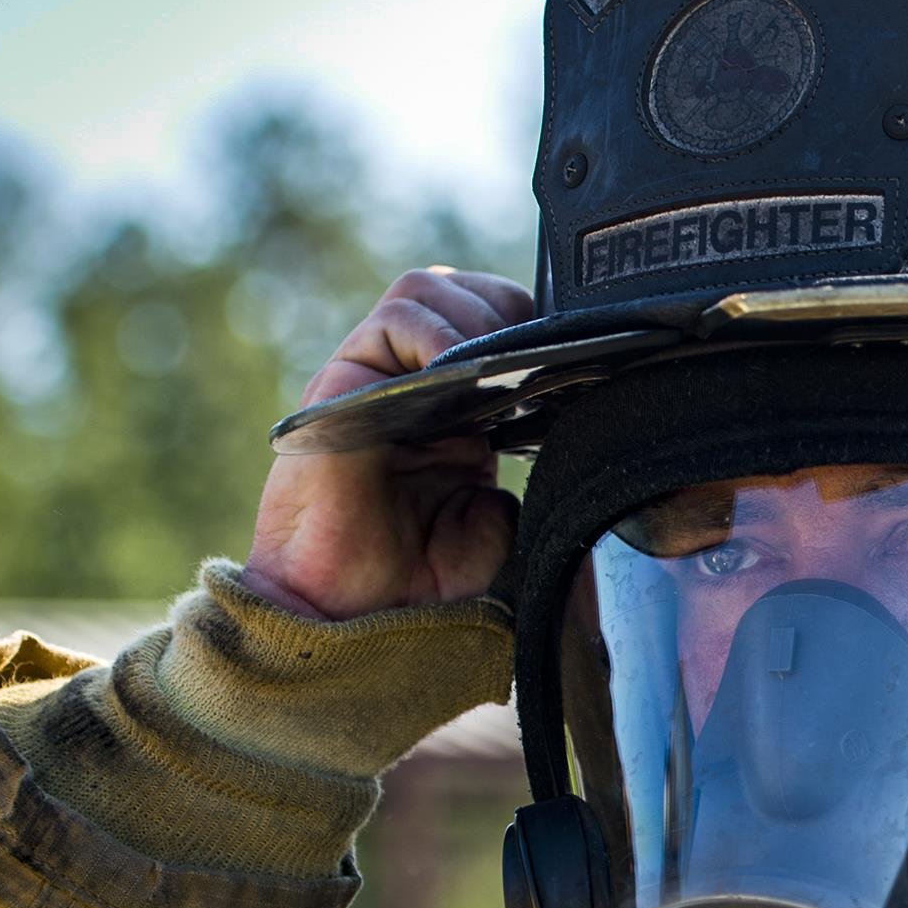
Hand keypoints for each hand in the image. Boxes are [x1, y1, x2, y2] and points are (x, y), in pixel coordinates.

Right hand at [243, 268, 533, 619]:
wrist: (345, 617)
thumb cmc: (413, 582)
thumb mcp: (491, 532)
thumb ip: (520, 486)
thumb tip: (549, 443)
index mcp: (457, 409)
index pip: (499, 324)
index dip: (533, 330)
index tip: (564, 366)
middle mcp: (416, 383)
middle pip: (467, 293)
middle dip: (510, 313)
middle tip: (530, 366)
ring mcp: (376, 377)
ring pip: (429, 290)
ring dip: (475, 318)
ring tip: (492, 371)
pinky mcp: (343, 383)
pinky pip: (392, 321)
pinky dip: (433, 331)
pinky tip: (455, 372)